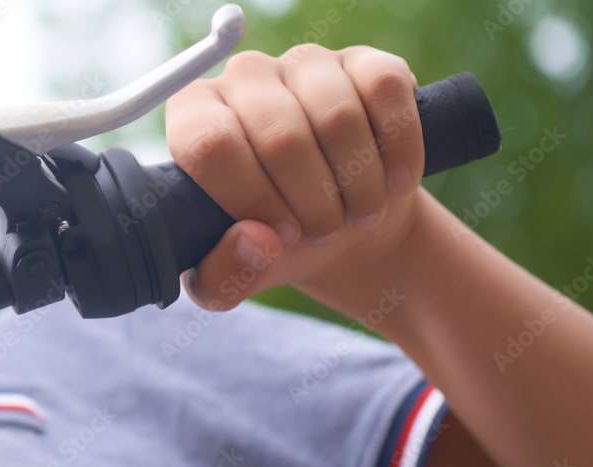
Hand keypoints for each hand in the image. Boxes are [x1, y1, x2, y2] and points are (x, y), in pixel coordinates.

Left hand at [166, 45, 426, 309]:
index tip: (281, 234)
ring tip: (357, 213)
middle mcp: (243, 77)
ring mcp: (305, 63)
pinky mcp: (363, 62)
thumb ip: (223, 276)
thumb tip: (255, 242)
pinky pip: (385, 91)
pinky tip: (395, 182)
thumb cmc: (271, 244)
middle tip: (324, 233)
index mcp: (193, 117)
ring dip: (358, 184)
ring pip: (337, 118)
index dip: (251, 198)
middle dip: (312, 203)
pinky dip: (398, 150)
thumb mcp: (233, 278)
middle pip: (279, 137)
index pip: (211, 145)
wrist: (338, 226)